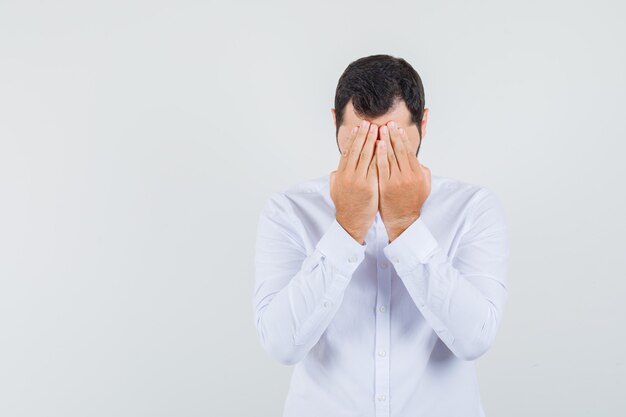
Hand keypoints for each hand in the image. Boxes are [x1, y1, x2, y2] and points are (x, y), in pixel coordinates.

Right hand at [330, 120, 378, 243]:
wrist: (351, 223)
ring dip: (373, 140)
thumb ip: (336, 178)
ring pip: (367, 156)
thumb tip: (336, 170)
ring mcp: (358, 181)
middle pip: (357, 150)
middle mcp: (348, 175)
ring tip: (378, 129)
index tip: (358, 128)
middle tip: (369, 123)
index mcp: (340, 174)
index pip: (347, 151)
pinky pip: (376, 167)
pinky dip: (380, 155)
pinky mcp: (369, 187)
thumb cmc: (346, 208)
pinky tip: (384, 146)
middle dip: (363, 135)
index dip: (353, 139)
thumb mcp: (336, 191)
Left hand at [375, 120, 430, 241]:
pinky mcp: (386, 186)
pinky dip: (379, 155)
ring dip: (385, 141)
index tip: (397, 128)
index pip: (409, 151)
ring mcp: (397, 181)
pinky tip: (377, 144)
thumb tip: (418, 160)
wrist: (403, 220)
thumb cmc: (412, 202)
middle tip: (388, 123)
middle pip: (400, 150)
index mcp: (418, 174)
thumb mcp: (424, 186)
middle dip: (394, 135)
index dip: (402, 138)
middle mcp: (409, 176)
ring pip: (391, 156)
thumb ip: (422, 171)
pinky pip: (382, 167)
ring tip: (380, 129)